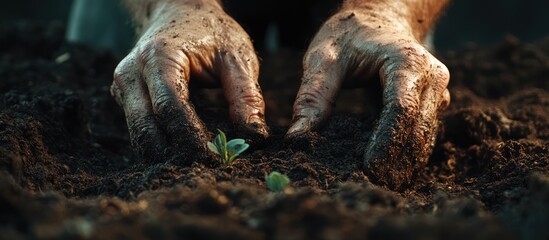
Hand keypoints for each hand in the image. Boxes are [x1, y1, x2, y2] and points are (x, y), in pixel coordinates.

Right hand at [111, 1, 266, 160]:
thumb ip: (245, 93)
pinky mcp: (125, 96)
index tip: (214, 158)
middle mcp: (132, 72)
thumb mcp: (236, 55)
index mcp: (158, 57)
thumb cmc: (211, 32)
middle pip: (145, 125)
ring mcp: (123, 85)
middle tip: (204, 171)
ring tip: (196, 166)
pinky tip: (182, 153)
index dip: (189, 137)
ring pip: (137, 131)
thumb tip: (254, 135)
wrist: (180, 12)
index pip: (169, 107)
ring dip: (163, 153)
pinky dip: (159, 143)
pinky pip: (138, 126)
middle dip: (172, 152)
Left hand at [288, 8, 449, 189]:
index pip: (401, 111)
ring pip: (426, 136)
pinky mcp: (433, 104)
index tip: (369, 169)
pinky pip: (424, 134)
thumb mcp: (324, 58)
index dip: (386, 143)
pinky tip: (390, 170)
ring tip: (382, 185)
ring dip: (406, 163)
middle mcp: (432, 78)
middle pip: (418, 129)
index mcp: (408, 62)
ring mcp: (437, 92)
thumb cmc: (350, 35)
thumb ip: (313, 95)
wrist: (378, 19)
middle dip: (398, 161)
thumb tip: (297, 137)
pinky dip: (408, 153)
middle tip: (373, 186)